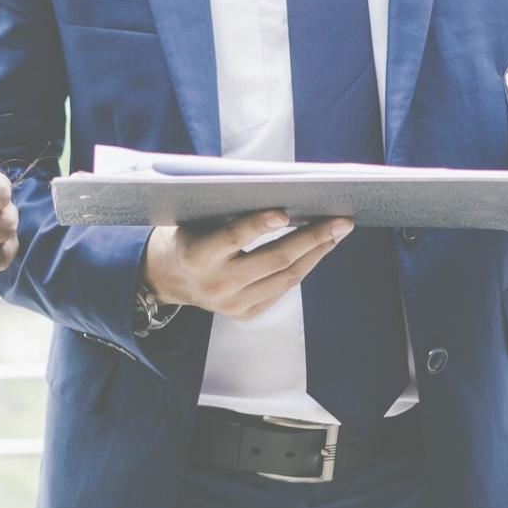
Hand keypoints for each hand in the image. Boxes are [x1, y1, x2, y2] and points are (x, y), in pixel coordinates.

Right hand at [142, 210, 351, 320]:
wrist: (167, 278)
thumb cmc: (187, 235)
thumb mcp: (194, 218)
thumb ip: (228, 209)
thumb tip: (280, 193)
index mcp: (197, 255)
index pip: (233, 238)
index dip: (258, 224)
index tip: (285, 211)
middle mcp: (216, 284)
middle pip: (274, 260)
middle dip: (312, 238)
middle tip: (341, 220)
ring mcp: (232, 304)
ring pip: (286, 278)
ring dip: (316, 253)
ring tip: (337, 232)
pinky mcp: (244, 314)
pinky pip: (282, 289)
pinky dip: (302, 267)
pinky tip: (318, 249)